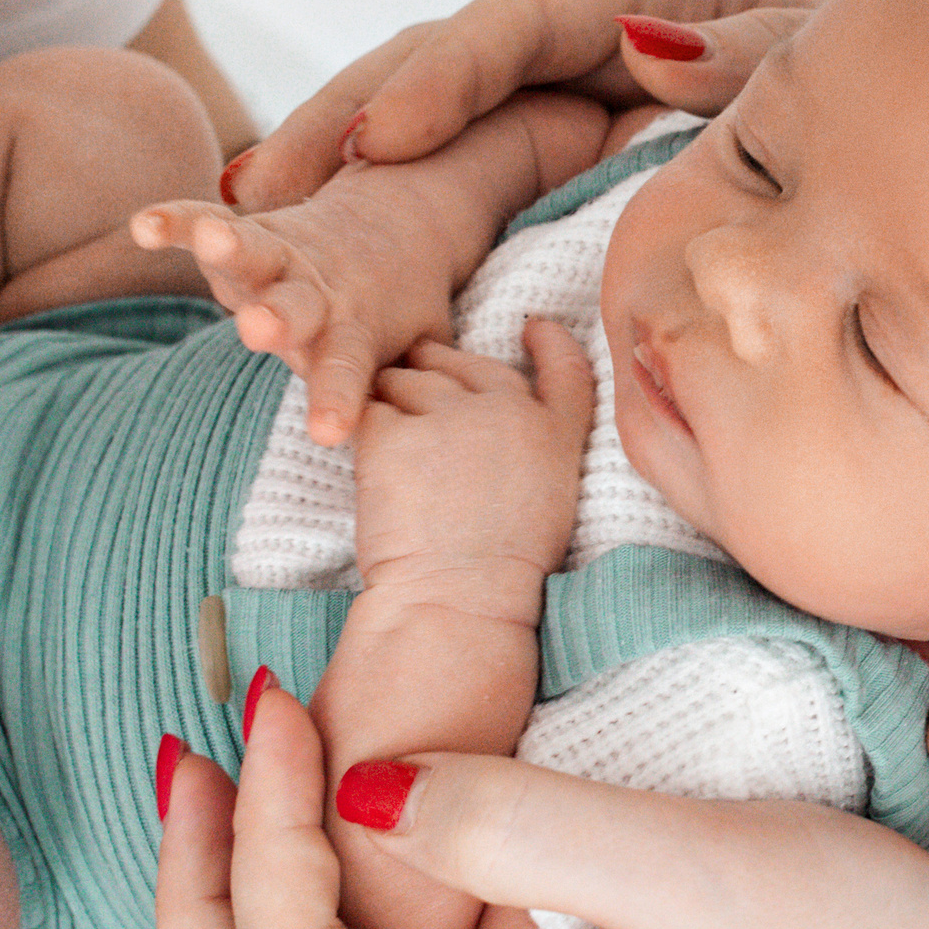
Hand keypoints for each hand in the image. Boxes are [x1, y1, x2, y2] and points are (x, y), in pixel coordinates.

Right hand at [131, 183, 458, 447]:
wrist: (402, 227)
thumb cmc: (404, 312)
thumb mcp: (425, 349)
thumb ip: (425, 389)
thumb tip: (442, 457)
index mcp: (358, 331)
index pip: (347, 370)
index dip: (337, 399)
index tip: (328, 432)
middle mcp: (318, 295)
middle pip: (297, 308)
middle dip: (278, 318)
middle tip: (262, 330)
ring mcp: (282, 260)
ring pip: (255, 254)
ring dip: (232, 248)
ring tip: (212, 239)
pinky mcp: (251, 232)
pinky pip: (208, 223)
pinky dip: (179, 222)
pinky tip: (144, 227)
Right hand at [221, 0, 831, 212]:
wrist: (915, 155)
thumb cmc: (879, 97)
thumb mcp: (821, 65)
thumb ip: (746, 55)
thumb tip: (640, 44)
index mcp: (652, 0)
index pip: (521, 22)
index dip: (444, 76)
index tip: (380, 139)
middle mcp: (591, 49)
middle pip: (441, 67)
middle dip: (342, 121)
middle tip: (254, 191)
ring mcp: (568, 112)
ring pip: (431, 130)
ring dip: (336, 173)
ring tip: (244, 223)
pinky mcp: (560, 177)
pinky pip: (460, 191)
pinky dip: (383, 220)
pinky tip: (310, 260)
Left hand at [352, 324, 593, 618]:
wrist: (454, 601)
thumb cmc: (497, 569)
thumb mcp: (547, 499)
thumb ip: (533, 443)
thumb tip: (493, 407)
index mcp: (555, 434)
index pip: (566, 367)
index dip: (550, 342)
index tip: (533, 327)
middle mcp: (508, 412)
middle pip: (464, 364)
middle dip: (437, 370)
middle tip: (419, 407)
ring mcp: (449, 417)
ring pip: (407, 377)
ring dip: (393, 398)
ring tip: (397, 455)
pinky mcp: (393, 433)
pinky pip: (368, 407)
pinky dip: (363, 429)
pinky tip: (372, 464)